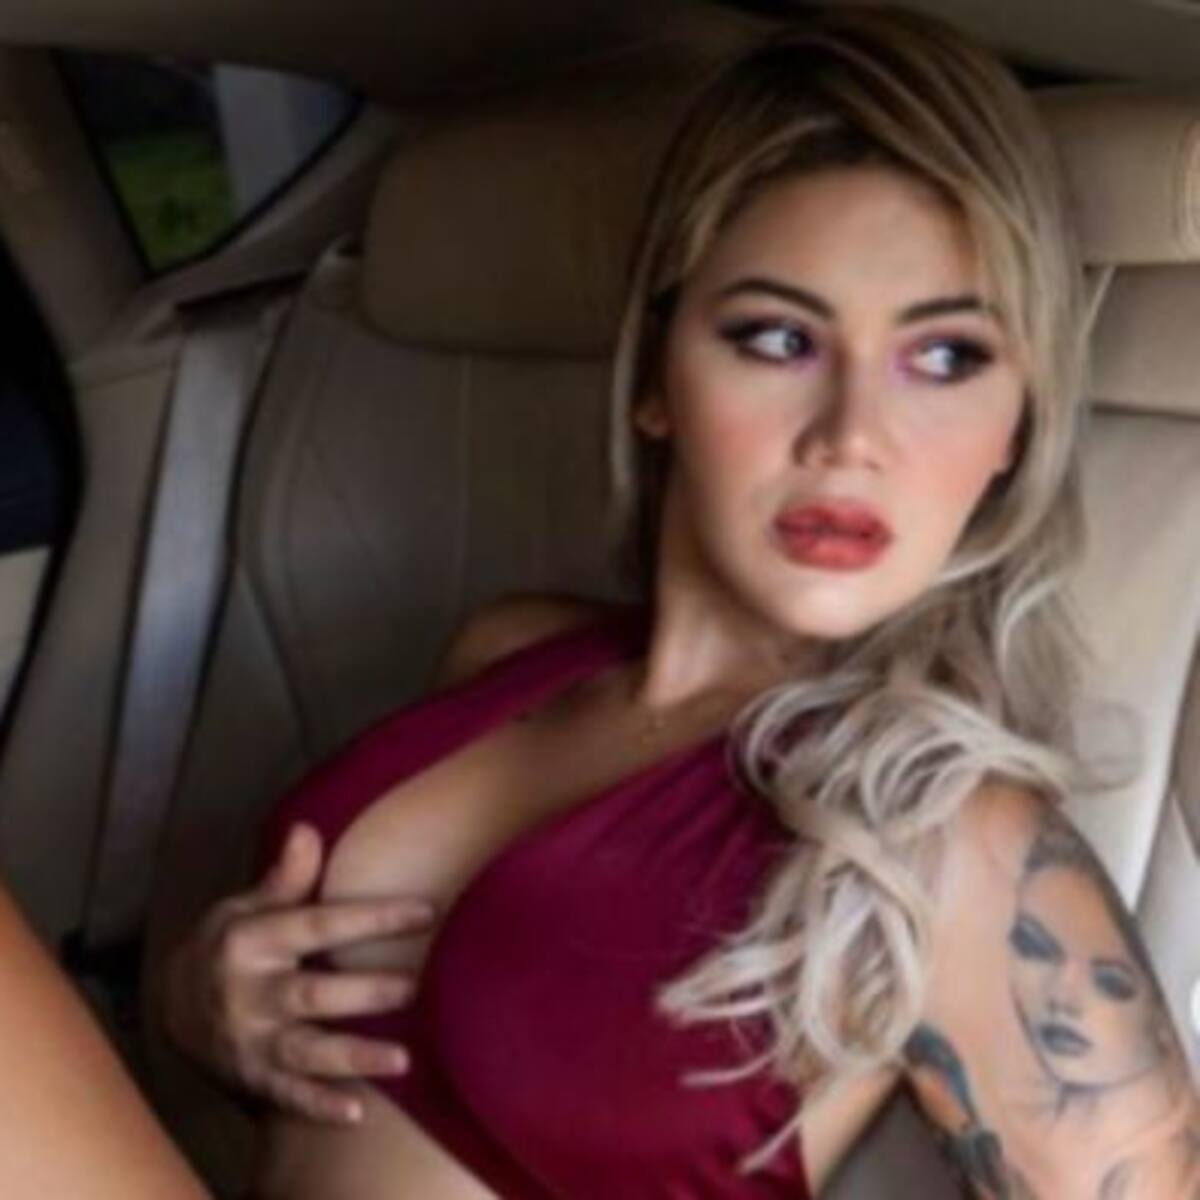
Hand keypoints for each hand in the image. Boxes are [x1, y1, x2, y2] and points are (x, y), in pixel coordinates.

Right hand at [156, 823, 435, 1123]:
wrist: (171, 1007)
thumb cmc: (229, 945)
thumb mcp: (246, 907)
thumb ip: (285, 877)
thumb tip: (308, 829)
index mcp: (252, 941)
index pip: (318, 925)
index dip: (372, 918)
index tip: (427, 910)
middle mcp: (250, 994)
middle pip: (312, 994)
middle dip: (364, 992)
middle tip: (417, 985)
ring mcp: (250, 1042)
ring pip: (305, 1052)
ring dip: (353, 1057)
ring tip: (404, 1059)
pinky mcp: (252, 1079)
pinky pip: (287, 1097)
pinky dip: (319, 1106)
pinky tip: (357, 1112)